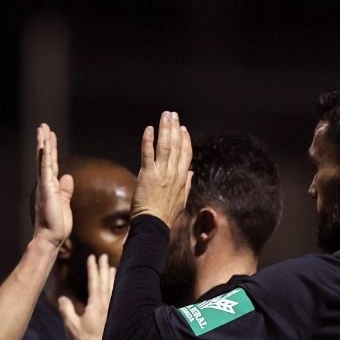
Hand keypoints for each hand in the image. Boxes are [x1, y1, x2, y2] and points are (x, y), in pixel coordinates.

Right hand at [32, 124, 73, 249]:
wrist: (50, 238)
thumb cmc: (57, 225)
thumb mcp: (65, 204)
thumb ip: (65, 191)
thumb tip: (68, 178)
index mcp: (51, 187)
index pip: (51, 164)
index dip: (51, 149)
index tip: (50, 136)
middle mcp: (45, 184)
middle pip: (45, 158)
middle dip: (45, 142)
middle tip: (43, 126)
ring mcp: (45, 186)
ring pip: (44, 160)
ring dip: (44, 144)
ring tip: (42, 129)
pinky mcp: (47, 190)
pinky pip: (45, 170)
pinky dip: (44, 157)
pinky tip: (44, 146)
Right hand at [57, 253, 116, 339]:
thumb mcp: (72, 327)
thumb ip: (67, 311)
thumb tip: (62, 299)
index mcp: (96, 305)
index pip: (94, 282)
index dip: (93, 269)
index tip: (92, 257)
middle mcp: (106, 305)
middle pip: (105, 282)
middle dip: (103, 268)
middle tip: (103, 256)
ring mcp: (111, 310)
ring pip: (112, 289)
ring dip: (111, 277)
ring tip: (111, 267)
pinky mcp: (114, 316)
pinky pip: (114, 297)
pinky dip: (114, 288)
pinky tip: (114, 287)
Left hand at [130, 110, 192, 226]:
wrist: (154, 225)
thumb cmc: (165, 216)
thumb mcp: (182, 201)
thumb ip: (187, 185)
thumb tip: (191, 174)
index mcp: (182, 179)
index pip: (186, 154)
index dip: (185, 140)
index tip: (183, 129)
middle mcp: (173, 173)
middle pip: (176, 146)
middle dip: (174, 128)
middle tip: (172, 115)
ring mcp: (161, 173)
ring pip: (165, 146)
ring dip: (165, 129)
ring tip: (164, 116)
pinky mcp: (148, 174)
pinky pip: (148, 154)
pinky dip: (148, 140)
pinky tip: (149, 129)